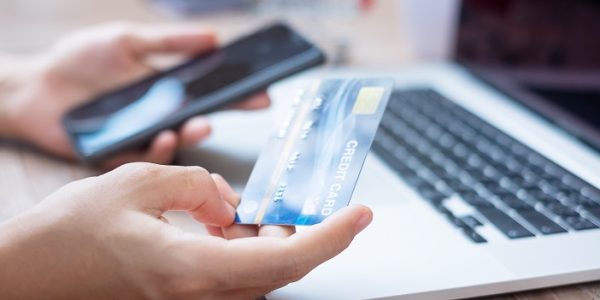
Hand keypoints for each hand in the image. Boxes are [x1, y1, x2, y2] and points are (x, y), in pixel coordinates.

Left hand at [0, 23, 269, 168]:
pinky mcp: (121, 155)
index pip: (210, 94)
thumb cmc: (80, 60)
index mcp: (167, 90)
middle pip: (199, 120)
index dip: (238, 95)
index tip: (263, 95)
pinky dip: (160, 148)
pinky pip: (147, 158)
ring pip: (178, 143)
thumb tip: (213, 38)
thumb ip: (169, 43)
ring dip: (193, 135)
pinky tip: (163, 135)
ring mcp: (142, 137)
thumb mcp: (127, 41)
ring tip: (199, 123)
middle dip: (222, 117)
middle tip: (236, 111)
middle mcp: (160, 116)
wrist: (36, 86)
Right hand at [0, 163, 371, 298]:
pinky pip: (235, 277)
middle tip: (320, 206)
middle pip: (281, 270)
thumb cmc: (70, 233)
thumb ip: (196, 184)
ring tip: (269, 211)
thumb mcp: (136, 182)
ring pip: (261, 276)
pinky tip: (236, 226)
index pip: (284, 258)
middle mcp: (197, 294)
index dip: (330, 237)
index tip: (359, 216)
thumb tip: (228, 200)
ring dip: (277, 242)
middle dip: (309, 236)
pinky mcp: (184, 297)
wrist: (32, 272)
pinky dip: (249, 250)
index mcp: (189, 268)